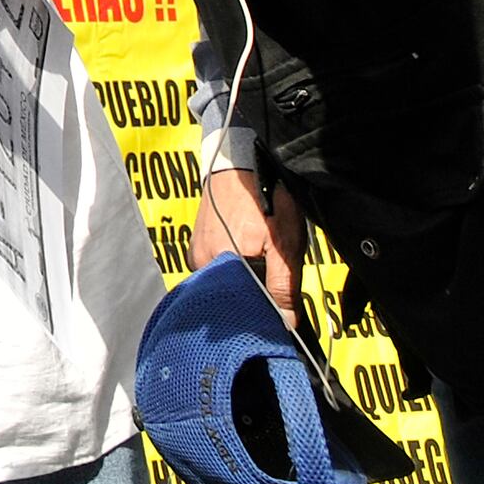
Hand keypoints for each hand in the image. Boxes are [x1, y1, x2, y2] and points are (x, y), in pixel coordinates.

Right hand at [199, 166, 306, 321]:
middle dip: (255, 294)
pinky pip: (219, 267)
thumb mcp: (283, 244)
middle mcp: (200, 262)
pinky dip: (235, 266)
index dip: (264, 311)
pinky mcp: (199, 242)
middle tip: (276, 277)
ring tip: (263, 259)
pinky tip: (250, 252)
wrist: (241, 160)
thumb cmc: (264, 197)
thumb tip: (286, 323)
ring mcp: (197, 252)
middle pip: (231, 295)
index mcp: (218, 265)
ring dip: (246, 280)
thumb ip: (283, 286)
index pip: (240, 307)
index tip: (282, 312)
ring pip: (225, 282)